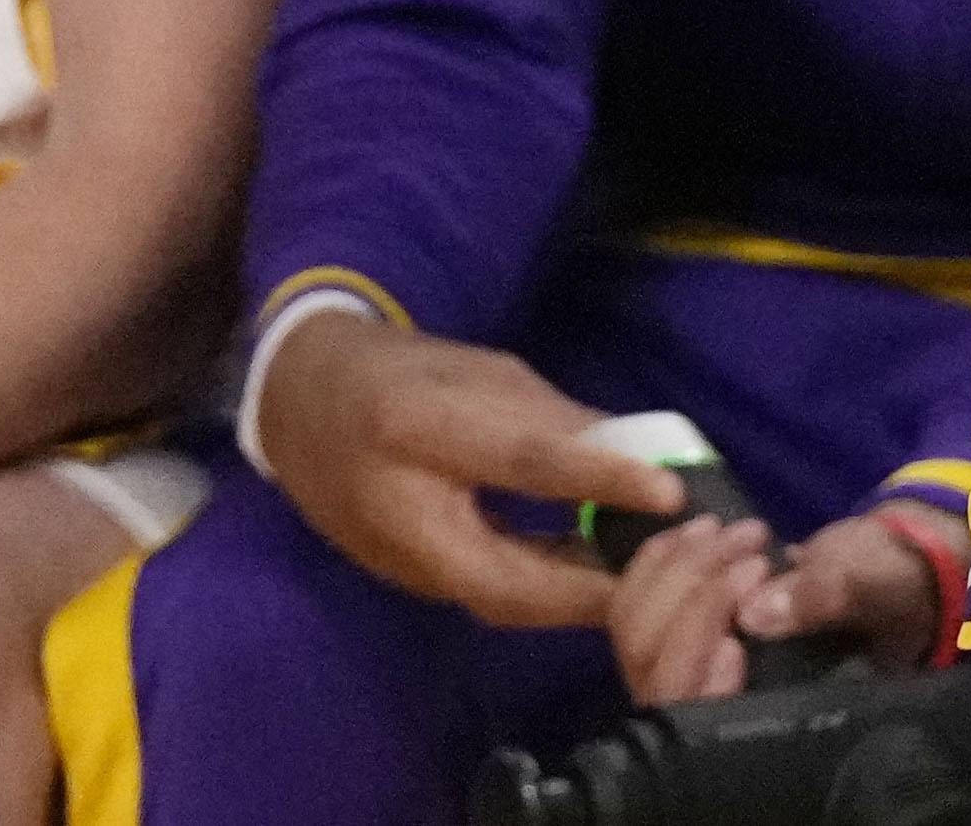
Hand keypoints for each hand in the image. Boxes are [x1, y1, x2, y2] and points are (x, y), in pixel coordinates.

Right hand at [252, 305, 654, 631]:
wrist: (300, 405)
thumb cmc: (403, 371)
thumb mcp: (483, 370)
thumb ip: (556, 418)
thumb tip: (643, 454)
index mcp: (415, 425)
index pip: (521, 460)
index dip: (598, 477)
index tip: (670, 491)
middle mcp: (399, 507)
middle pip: (505, 576)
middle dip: (590, 589)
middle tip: (666, 576)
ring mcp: (398, 560)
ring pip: (498, 601)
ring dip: (572, 600)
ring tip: (644, 582)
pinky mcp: (408, 581)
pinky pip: (486, 596)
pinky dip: (543, 594)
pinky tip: (591, 579)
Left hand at [599, 501, 960, 705]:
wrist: (885, 569)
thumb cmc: (884, 588)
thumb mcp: (866, 588)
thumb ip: (818, 600)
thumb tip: (754, 615)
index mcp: (757, 715)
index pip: (691, 696)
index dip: (701, 639)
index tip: (754, 577)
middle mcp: (708, 705)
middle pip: (652, 660)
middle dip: (693, 584)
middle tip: (747, 540)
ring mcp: (686, 668)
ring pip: (636, 629)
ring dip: (675, 565)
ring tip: (725, 528)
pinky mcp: (674, 631)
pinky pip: (635, 604)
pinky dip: (658, 558)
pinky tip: (694, 527)